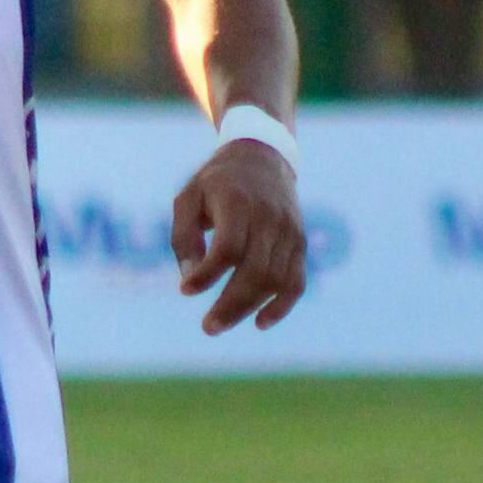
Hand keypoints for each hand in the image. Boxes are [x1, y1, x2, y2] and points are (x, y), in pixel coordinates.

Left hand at [172, 136, 308, 335]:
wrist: (262, 156)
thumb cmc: (216, 182)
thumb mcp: (188, 197)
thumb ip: (183, 237)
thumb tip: (189, 280)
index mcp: (238, 202)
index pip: (228, 247)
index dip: (208, 274)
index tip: (185, 290)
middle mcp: (269, 217)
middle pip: (255, 271)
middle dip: (230, 305)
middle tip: (207, 327)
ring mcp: (289, 231)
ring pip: (275, 280)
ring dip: (248, 309)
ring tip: (219, 324)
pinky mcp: (299, 243)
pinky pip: (296, 281)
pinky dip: (282, 306)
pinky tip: (260, 323)